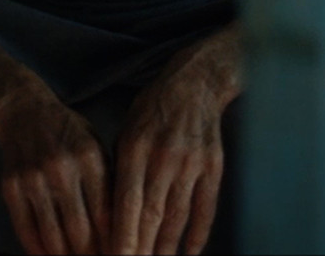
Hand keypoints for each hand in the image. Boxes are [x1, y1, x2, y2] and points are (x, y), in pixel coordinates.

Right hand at [0, 84, 112, 254]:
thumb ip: (108, 182)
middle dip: (92, 255)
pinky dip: (39, 251)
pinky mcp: (11, 188)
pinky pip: (26, 230)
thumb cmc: (68, 132)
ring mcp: (34, 179)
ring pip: (53, 236)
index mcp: (89, 158)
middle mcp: (62, 169)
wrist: (24, 110)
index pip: (106, 214)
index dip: (114, 243)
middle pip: (81, 231)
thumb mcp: (96, 146)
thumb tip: (120, 228)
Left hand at [109, 32, 238, 255]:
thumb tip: (111, 215)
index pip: (127, 201)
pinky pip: (205, 208)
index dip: (122, 234)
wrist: (196, 84)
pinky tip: (190, 252)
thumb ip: (120, 168)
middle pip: (151, 215)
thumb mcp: (127, 130)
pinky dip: (198, 234)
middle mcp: (163, 157)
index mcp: (135, 147)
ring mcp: (191, 163)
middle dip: (142, 248)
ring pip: (177, 216)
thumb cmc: (153, 109)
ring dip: (166, 247)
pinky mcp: (213, 167)